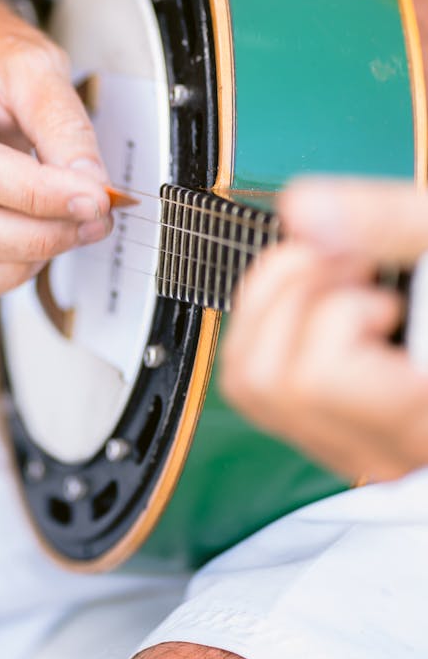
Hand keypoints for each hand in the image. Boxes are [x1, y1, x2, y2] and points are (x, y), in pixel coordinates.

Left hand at [219, 178, 427, 480]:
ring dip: (283, 304)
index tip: (379, 279)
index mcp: (424, 415)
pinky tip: (336, 300)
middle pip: (265, 378)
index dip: (335, 307)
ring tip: (348, 281)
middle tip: (357, 268)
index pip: (317, 378)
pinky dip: (279, 319)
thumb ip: (398, 223)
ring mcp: (357, 443)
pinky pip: (258, 378)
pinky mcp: (334, 424)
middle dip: (298, 294)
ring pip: (248, 380)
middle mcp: (388, 449)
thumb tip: (302, 210)